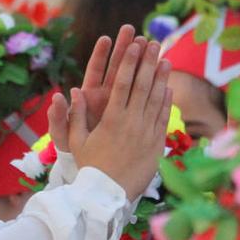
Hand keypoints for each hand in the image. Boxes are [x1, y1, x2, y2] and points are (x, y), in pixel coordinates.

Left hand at [49, 25, 141, 153]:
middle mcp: (106, 95)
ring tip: (152, 44)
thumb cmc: (75, 147)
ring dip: (141, 60)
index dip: (100, 54)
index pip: (95, 70)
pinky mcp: (133, 111)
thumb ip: (59, 118)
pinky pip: (144, 94)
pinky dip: (152, 82)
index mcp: (89, 97)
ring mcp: (122, 102)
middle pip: (116, 67)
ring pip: (133, 77)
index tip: (106, 38)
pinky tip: (163, 69)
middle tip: (134, 31)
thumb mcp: (64, 135)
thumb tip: (57, 97)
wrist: (93, 164)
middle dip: (124, 49)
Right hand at [68, 39, 171, 198]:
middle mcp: (131, 122)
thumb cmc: (89, 167)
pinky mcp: (156, 144)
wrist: (108, 196)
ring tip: (166, 59)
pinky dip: (166, 102)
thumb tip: (71, 91)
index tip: (135, 46)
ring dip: (161, 78)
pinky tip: (168, 89)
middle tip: (154, 43)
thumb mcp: (76, 141)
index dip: (129, 62)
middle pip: (143, 85)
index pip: (122, 83)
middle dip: (149, 62)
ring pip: (156, 100)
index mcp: (111, 118)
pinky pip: (162, 118)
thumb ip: (75, 115)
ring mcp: (146, 132)